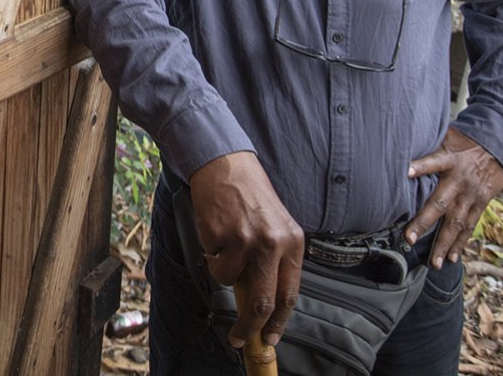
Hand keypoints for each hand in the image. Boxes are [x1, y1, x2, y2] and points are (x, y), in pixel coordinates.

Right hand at [189, 151, 303, 349]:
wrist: (224, 163)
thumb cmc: (248, 194)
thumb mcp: (274, 226)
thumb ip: (274, 261)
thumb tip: (262, 304)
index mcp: (293, 242)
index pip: (289, 294)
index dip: (278, 321)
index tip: (269, 338)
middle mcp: (274, 243)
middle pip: (263, 301)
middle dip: (249, 326)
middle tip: (240, 337)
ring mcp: (247, 239)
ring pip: (230, 280)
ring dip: (222, 270)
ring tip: (223, 244)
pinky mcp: (222, 234)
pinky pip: (212, 260)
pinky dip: (210, 252)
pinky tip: (215, 229)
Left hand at [405, 127, 502, 268]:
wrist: (498, 145)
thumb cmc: (464, 140)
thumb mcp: (445, 136)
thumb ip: (427, 144)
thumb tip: (399, 144)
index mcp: (449, 159)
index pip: (432, 162)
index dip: (420, 166)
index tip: (405, 171)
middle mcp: (460, 180)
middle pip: (440, 202)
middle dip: (424, 222)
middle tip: (409, 238)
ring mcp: (471, 195)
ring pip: (456, 222)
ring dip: (444, 243)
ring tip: (433, 262)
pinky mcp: (480, 204)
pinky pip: (469, 226)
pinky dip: (460, 243)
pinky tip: (451, 257)